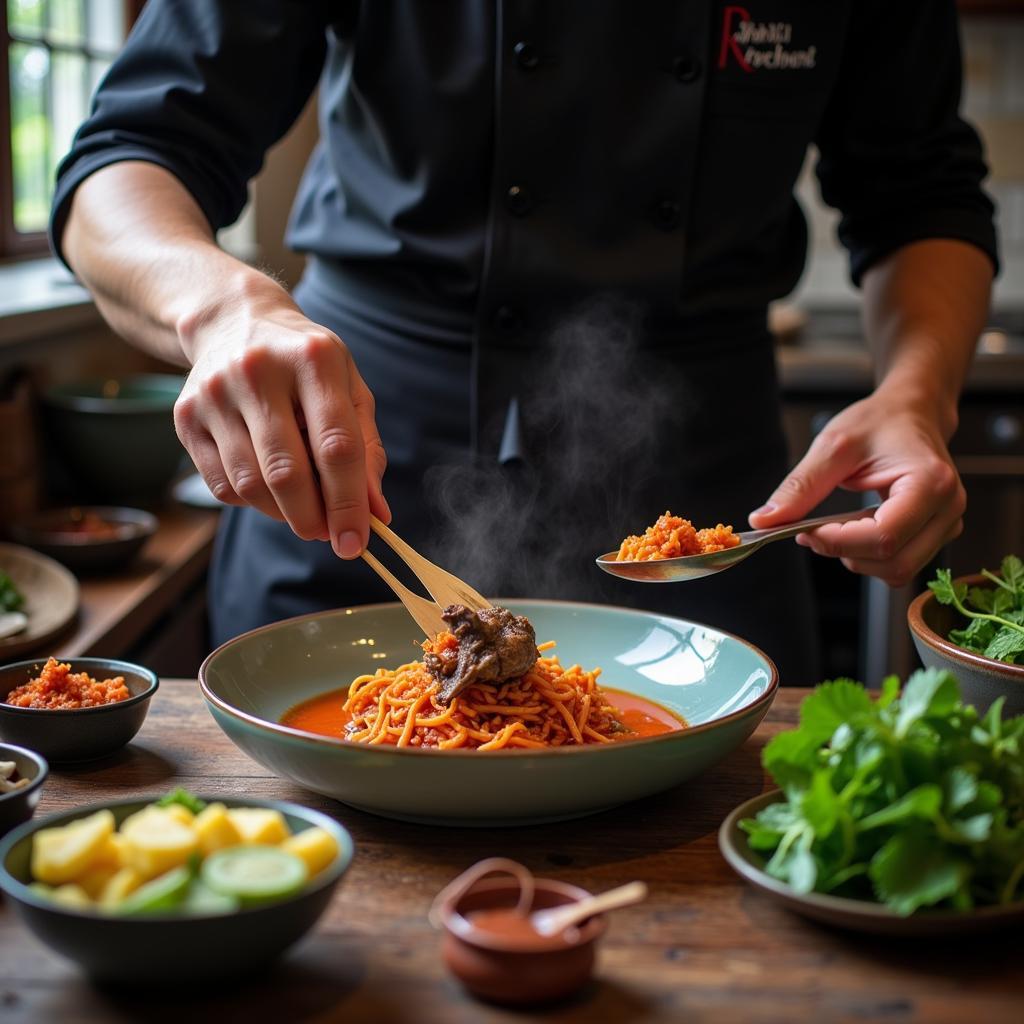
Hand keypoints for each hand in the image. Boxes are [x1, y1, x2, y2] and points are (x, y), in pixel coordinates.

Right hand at [172, 272, 389, 557]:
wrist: (234, 321)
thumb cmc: (306, 364)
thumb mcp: (349, 390)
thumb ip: (367, 450)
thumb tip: (376, 514)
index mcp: (314, 359)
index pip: (337, 447)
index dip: (349, 503)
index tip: (355, 543)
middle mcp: (259, 371)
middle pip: (288, 473)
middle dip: (313, 519)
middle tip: (328, 536)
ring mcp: (215, 393)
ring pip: (251, 485)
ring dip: (282, 515)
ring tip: (303, 511)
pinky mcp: (184, 416)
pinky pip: (222, 486)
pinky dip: (251, 502)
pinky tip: (268, 488)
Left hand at [748, 387, 964, 586]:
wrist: (910, 413)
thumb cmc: (879, 422)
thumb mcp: (832, 446)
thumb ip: (800, 487)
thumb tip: (764, 521)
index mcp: (931, 483)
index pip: (883, 537)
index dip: (838, 541)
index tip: (805, 529)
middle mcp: (948, 510)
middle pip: (893, 562)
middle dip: (844, 552)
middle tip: (813, 530)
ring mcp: (946, 526)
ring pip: (896, 570)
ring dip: (855, 557)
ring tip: (835, 525)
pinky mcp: (935, 536)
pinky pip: (898, 564)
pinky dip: (868, 555)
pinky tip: (853, 529)